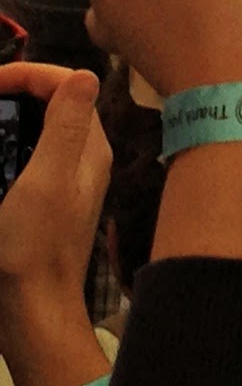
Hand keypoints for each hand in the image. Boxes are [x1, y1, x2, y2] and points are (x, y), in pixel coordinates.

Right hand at [0, 63, 109, 385]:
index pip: (68, 84)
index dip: (29, 74)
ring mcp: (66, 179)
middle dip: (17, 91)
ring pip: (39, 128)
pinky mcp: (46, 200)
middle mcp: (83, 156)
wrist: (31, 311)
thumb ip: (66, 127)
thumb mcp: (47, 180)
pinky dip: (7, 144)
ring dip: (10, 116)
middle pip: (53, 102)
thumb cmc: (35, 247)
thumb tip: (85, 73)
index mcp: (89, 146)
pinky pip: (29, 155)